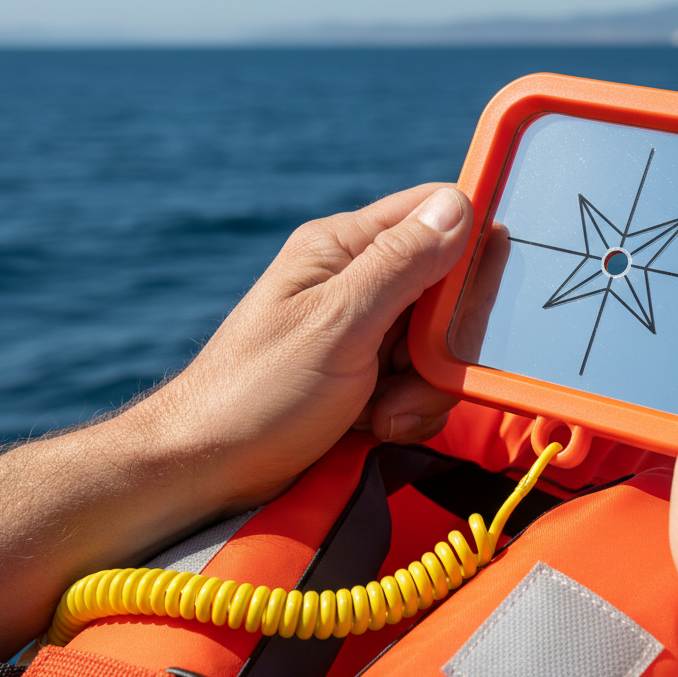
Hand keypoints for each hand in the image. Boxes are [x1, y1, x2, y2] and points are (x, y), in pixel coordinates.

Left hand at [137, 183, 473, 511]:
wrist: (208, 470)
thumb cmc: (255, 393)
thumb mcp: (337, 324)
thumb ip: (401, 264)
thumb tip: (459, 206)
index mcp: (345, 246)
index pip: (436, 212)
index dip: (469, 247)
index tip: (465, 301)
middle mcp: (360, 279)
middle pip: (451, 287)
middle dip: (441, 342)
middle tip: (401, 375)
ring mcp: (367, 330)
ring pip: (441, 344)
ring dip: (423, 388)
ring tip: (377, 413)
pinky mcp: (371, 376)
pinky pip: (424, 383)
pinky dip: (410, 411)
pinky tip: (374, 427)